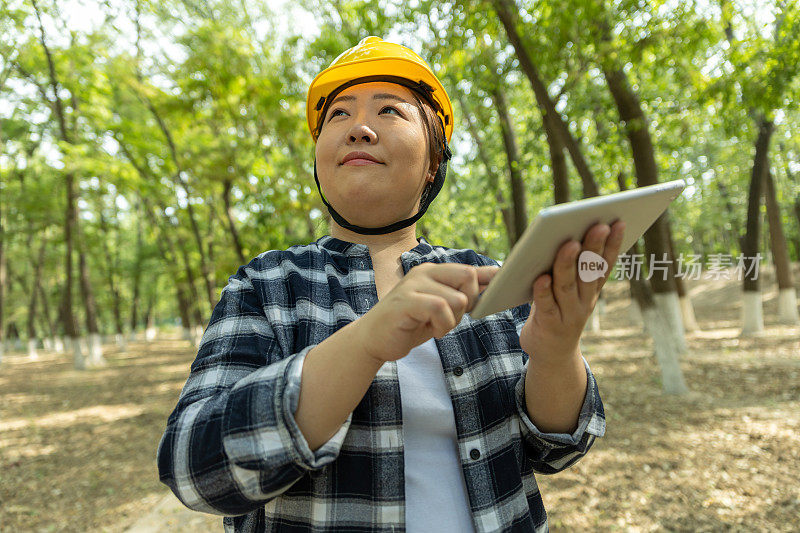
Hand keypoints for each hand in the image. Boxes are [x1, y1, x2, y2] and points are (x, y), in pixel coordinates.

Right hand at [353, 263, 499, 362]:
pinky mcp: (406, 301)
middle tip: (452, 319)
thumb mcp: (441, 309)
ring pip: (456, 299)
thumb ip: (462, 295)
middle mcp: (424, 272)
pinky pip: (440, 308)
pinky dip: (443, 325)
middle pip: (468, 277)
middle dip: (469, 303)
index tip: (502, 292)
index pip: (470, 269)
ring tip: (436, 327)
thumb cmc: (410, 324)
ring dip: (452, 321)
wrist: (373, 339)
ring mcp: (413, 285)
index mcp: (433, 271)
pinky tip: (432, 331)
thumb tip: (495, 280)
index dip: (489, 281)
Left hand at [518, 221, 624, 363]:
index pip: (605, 264)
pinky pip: (546, 305)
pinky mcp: (549, 325)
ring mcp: (568, 313)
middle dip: (594, 247)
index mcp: (591, 289)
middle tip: (598, 226)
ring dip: (568, 264)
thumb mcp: (571, 291)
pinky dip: (544, 291)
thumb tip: (573, 234)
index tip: (619, 222)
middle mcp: (584, 301)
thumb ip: (573, 268)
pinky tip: (541, 277)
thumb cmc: (558, 312)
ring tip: (570, 244)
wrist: (553, 355)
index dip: (614, 244)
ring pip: (568, 285)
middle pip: (588, 271)